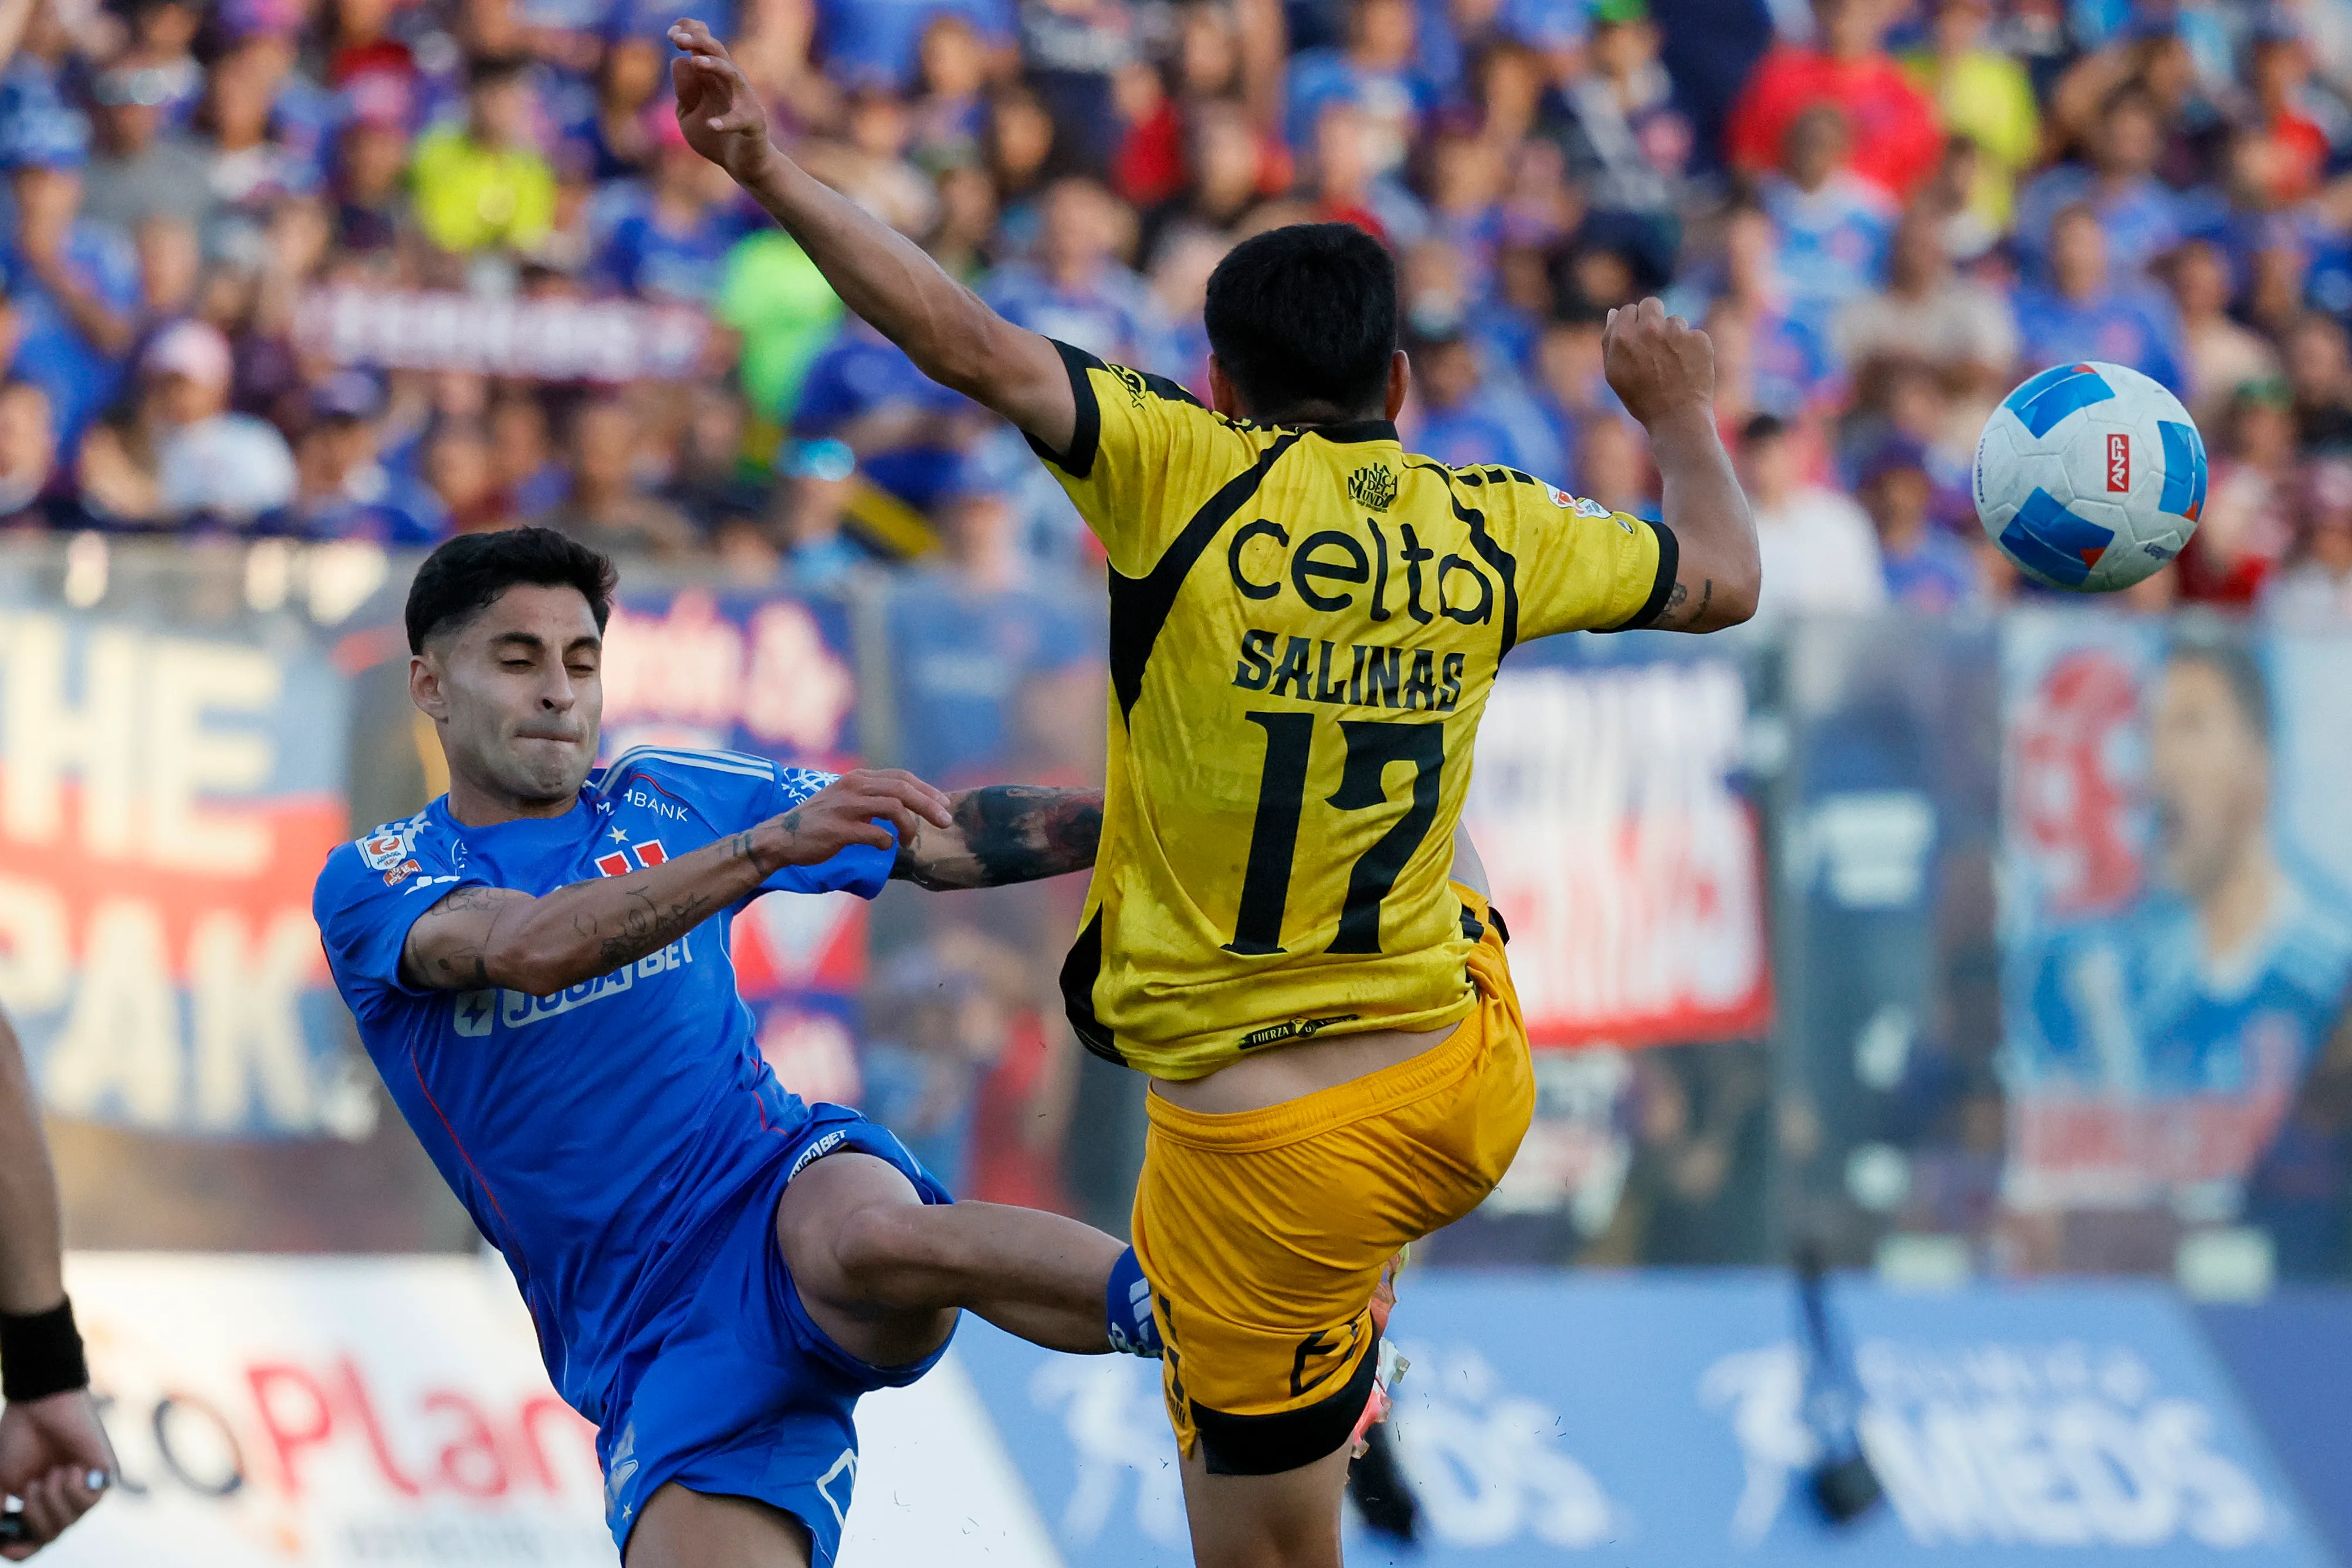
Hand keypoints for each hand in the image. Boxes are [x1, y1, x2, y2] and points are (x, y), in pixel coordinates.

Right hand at [0, 1390, 113, 1559]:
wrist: (40, 1406)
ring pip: (69, 1521)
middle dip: (35, 1516)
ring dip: (51, 1501)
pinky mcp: (104, 1473)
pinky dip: (72, 1489)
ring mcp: (84, 1488)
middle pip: (50, 1535)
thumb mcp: (1, 1482)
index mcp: (39, 1504)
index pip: (34, 1542)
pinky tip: (69, 1468)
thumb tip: (2, 1538)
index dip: (21, 1550)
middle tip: (30, 1487)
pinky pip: (90, 1501)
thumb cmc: (19, 1438)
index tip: (8, 1546)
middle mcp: (63, 1500)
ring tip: (48, 1474)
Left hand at [669, 18, 777, 183]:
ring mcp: (744, 100)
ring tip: (697, 63)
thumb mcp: (688, 114)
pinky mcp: (754, 123)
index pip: (703, 45)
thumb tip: (680, 61)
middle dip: (698, 41)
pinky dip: (727, 122)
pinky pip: (742, 118)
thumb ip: (684, 91)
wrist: (743, 165)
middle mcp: (730, 82)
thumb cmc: (715, 136)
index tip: (671, 34)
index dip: (689, 33)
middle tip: (678, 40)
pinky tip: (712, 125)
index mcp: (713, 76)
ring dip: (716, 66)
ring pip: (733, 75)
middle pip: (717, 51)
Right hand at [758, 769, 953, 867]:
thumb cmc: (818, 822)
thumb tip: (906, 806)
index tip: (944, 804)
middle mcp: (853, 787)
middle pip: (903, 790)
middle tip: (945, 821)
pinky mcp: (839, 829)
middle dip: (929, 805)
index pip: (901, 778)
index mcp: (857, 779)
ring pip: (894, 808)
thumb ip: (872, 798)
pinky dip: (887, 842)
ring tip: (908, 840)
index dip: (926, 790)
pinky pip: (876, 834)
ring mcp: (846, 807)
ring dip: (909, 826)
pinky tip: (883, 848)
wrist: (781, 837)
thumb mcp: (845, 800)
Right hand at [1603, 297, 1714, 425]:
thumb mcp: (1614, 373)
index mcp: (1624, 336)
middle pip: (1651, 304)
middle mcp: (1649, 328)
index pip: (1628, 310)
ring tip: (1672, 364)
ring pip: (1675, 321)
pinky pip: (1694, 335)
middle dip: (1652, 317)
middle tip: (1655, 342)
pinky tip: (1688, 369)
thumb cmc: (1641, 399)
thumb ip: (1609, 340)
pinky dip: (1692, 349)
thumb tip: (1614, 312)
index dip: (1632, 324)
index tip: (1637, 340)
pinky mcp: (1699, 339)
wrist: (1677, 418)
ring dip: (1673, 336)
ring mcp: (1677, 332)